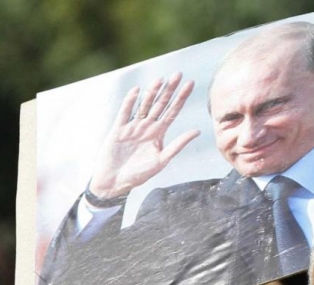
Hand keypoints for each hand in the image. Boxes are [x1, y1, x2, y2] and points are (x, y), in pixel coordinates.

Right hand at [88, 72, 200, 199]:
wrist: (115, 181)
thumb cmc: (139, 174)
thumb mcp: (162, 160)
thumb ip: (178, 145)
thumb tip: (197, 131)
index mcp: (158, 134)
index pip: (173, 112)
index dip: (181, 98)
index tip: (190, 84)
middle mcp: (147, 127)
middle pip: (160, 104)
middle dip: (169, 90)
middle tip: (178, 74)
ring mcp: (132, 126)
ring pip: (144, 105)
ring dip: (152, 93)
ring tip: (160, 79)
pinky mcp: (118, 129)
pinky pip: (125, 112)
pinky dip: (131, 102)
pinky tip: (137, 91)